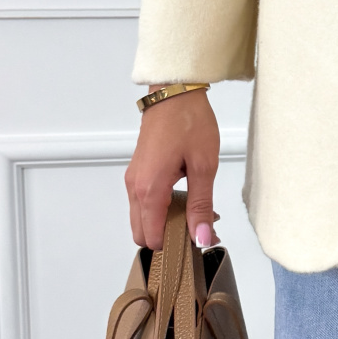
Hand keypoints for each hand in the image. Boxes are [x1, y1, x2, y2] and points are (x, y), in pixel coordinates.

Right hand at [125, 92, 219, 250]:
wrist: (174, 92)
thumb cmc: (189, 122)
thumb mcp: (204, 166)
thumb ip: (201, 206)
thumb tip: (202, 237)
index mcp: (150, 189)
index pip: (152, 238)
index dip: (175, 245)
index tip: (198, 239)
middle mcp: (135, 188)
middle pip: (142, 233)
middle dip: (168, 238)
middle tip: (198, 226)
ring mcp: (133, 180)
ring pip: (141, 219)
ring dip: (164, 223)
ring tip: (195, 211)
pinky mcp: (137, 173)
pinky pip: (143, 203)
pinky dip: (160, 210)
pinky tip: (185, 198)